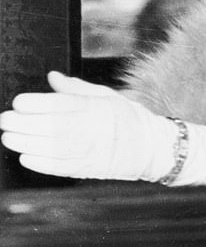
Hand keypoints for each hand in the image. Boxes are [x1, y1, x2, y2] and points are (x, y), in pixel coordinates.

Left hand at [0, 72, 174, 180]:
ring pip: (53, 148)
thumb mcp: (106, 95)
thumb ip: (76, 88)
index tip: (18, 102)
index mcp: (97, 107)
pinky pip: (61, 167)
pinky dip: (41, 163)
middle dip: (25, 123)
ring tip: (8, 137)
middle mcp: (92, 129)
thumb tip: (52, 78)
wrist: (150, 147)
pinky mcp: (88, 169)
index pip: (62, 105)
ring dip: (27, 143)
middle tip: (5, 119)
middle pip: (53, 126)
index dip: (37, 103)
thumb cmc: (127, 117)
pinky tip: (25, 157)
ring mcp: (90, 151)